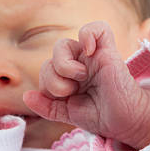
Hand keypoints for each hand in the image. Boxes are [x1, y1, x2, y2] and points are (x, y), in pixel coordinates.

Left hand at [23, 21, 149, 148]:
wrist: (124, 122)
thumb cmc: (101, 116)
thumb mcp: (68, 113)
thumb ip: (47, 106)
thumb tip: (25, 97)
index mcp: (70, 75)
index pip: (46, 68)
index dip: (48, 84)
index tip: (64, 99)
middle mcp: (80, 62)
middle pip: (52, 56)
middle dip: (53, 78)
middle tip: (70, 90)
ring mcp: (93, 55)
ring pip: (64, 44)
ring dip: (63, 64)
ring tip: (79, 78)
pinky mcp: (108, 51)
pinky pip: (97, 28)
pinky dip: (88, 35)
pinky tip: (89, 51)